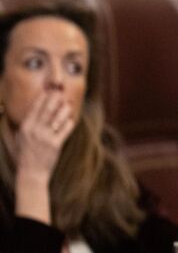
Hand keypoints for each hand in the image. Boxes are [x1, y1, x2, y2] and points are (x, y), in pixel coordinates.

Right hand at [12, 91, 75, 223]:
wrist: (31, 173)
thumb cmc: (25, 156)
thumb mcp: (19, 139)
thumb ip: (23, 126)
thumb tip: (27, 112)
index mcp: (25, 128)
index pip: (35, 108)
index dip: (43, 98)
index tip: (49, 91)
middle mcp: (35, 131)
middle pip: (47, 110)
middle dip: (55, 99)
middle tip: (62, 92)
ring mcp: (45, 137)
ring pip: (58, 118)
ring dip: (65, 109)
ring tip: (69, 104)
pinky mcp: (55, 144)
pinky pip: (65, 129)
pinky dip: (69, 123)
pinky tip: (71, 119)